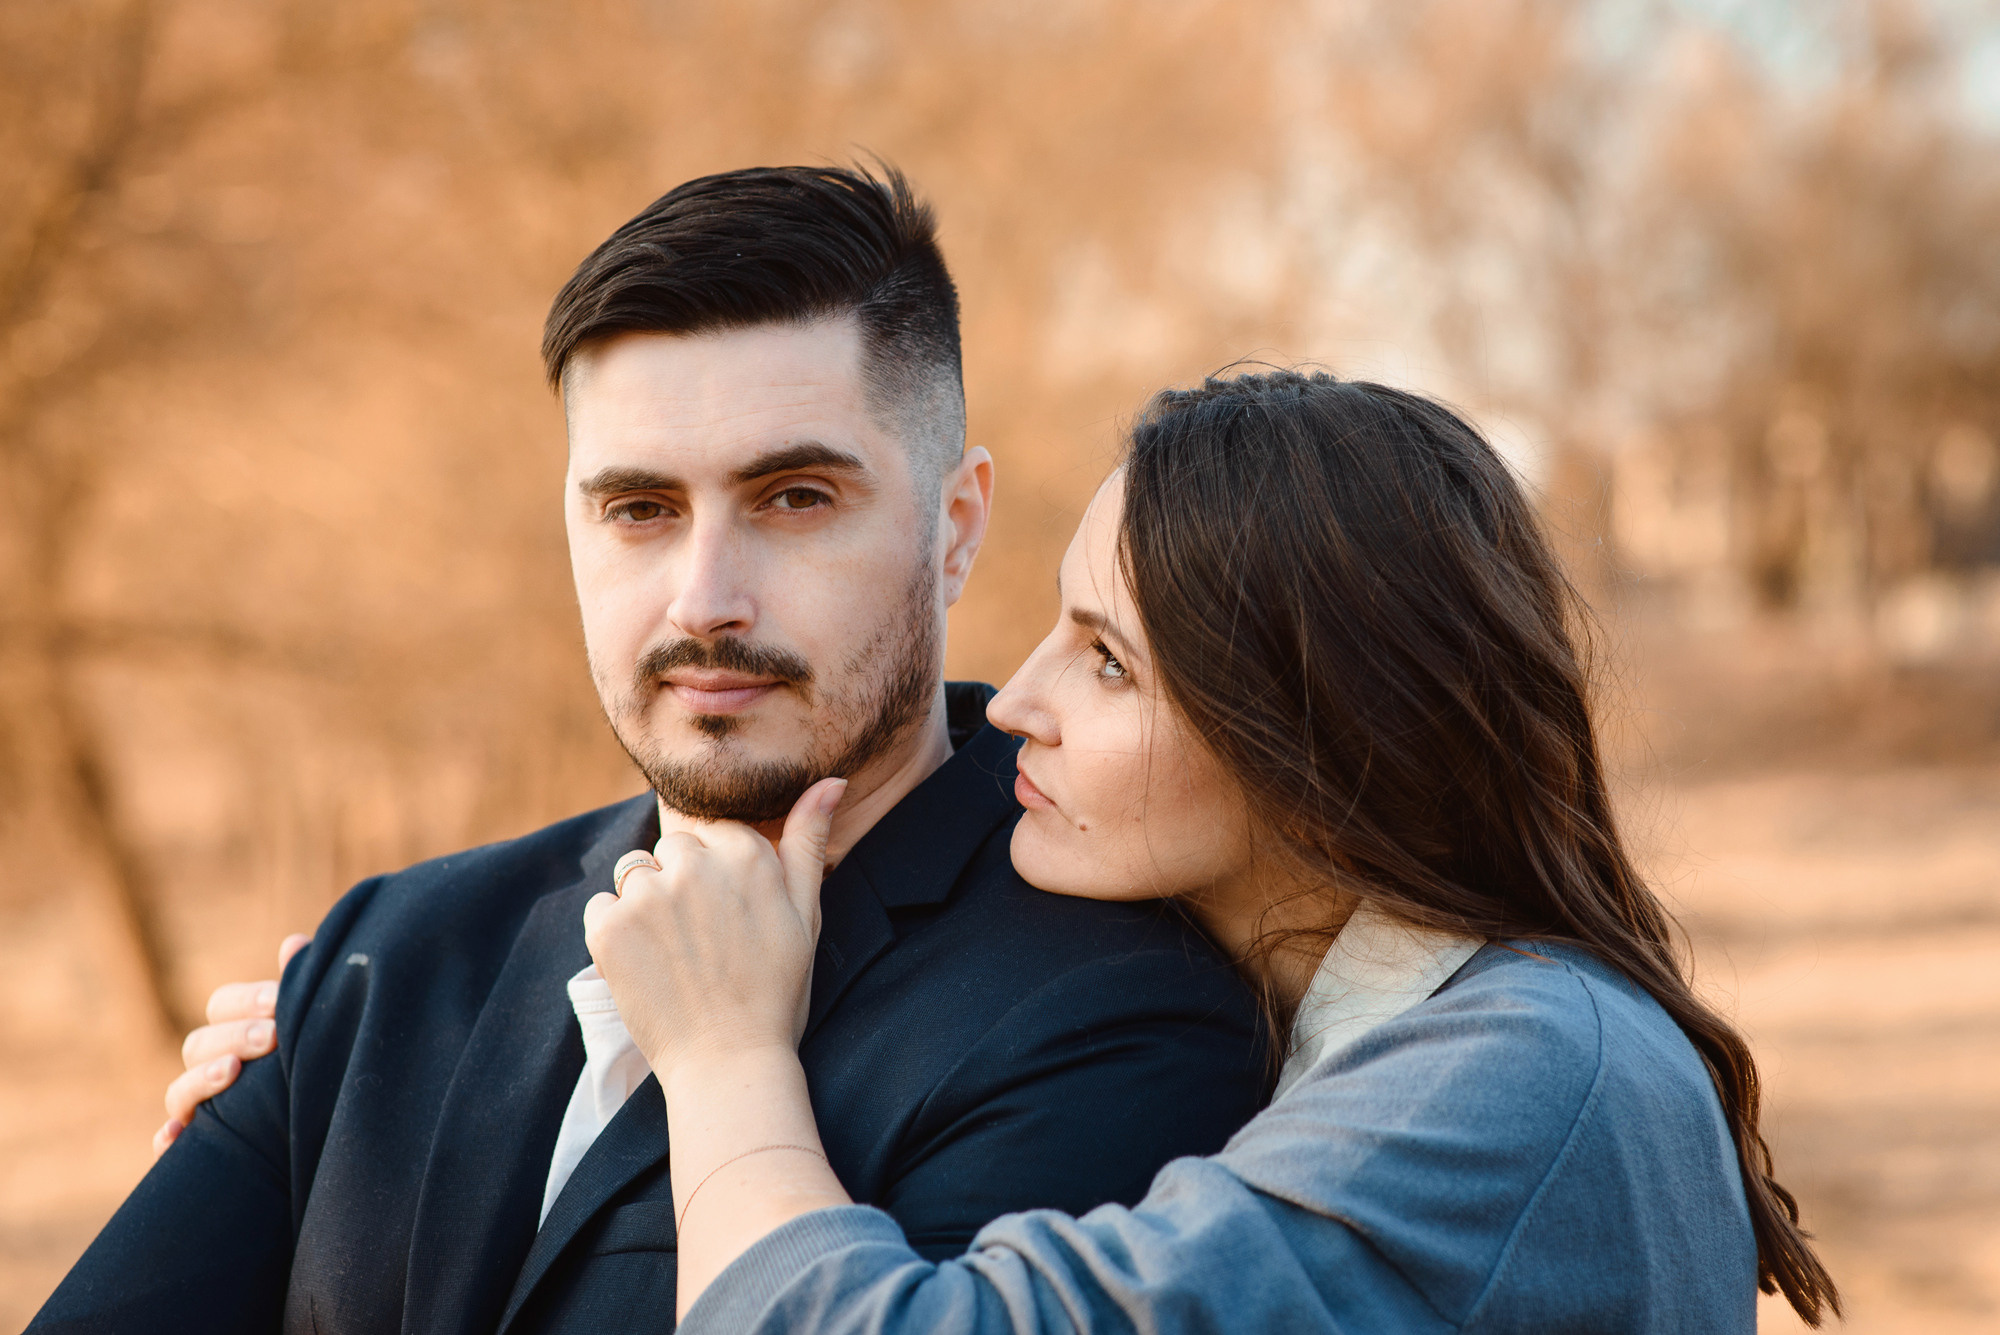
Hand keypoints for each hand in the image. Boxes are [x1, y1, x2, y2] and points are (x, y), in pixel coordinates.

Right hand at [152, 933, 311, 1156]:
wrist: (322, 1140)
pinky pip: (169, 1148)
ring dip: (201, 1080)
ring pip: (180, 1091)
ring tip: (232, 1072)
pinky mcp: (197, 1153)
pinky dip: (167, 1141)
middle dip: (233, 1036)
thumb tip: (294, 944)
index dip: (246, 1000)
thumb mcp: (313, 1032)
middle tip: (272, 1036)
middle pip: (199, 1044)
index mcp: (237, 1031)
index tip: (279, 1002)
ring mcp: (200, 1111)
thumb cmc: (316, 1070)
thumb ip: (301, 989)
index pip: (223, 1005)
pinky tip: (176, 1135)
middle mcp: (212, 1068)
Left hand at [584, 778, 844, 1077]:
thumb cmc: (775, 990)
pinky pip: (602, 908)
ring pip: (633, 873)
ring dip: (646, 905)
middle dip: (680, 882)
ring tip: (675, 955)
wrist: (729, 1063)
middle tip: (702, 940)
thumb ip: (809, 839)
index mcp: (746, 854)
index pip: (713, 833)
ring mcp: (648, 894)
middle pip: (671, 848)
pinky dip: (615, 934)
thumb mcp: (805, 912)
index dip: (718, 874)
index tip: (727, 917)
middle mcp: (695, 864)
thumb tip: (831, 780)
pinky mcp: (609, 927)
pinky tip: (647, 967)